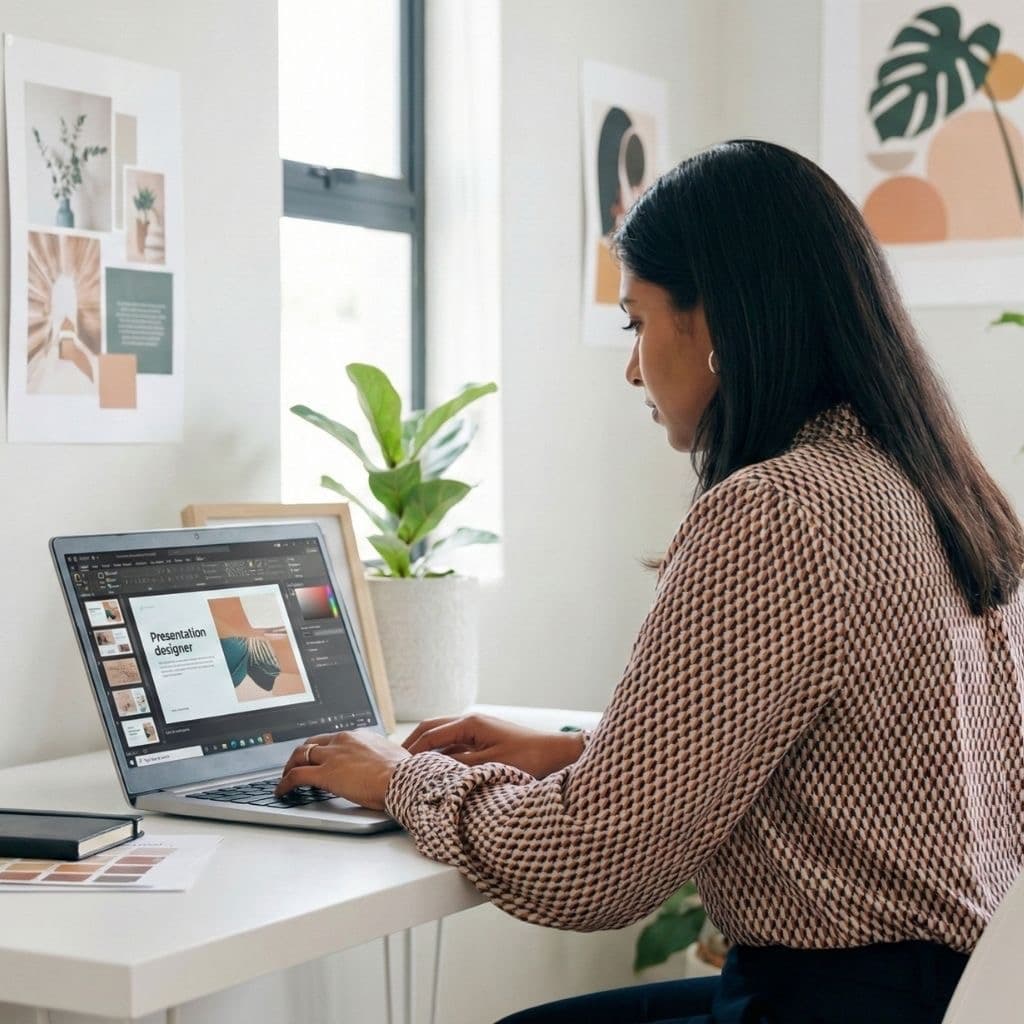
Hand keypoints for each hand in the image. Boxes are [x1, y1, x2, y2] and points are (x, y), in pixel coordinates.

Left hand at [275, 729, 410, 809]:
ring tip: (285, 777)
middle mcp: (343, 740)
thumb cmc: (404, 773)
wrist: (402, 779)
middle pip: (312, 743)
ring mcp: (332, 756)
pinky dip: (285, 783)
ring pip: (300, 755)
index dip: (323, 748)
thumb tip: (386, 767)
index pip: (333, 739)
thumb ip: (382, 759)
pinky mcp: (324, 774)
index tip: (321, 757)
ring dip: (290, 766)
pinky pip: (296, 775)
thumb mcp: (392, 758)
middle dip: (302, 754)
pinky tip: (281, 791)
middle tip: (297, 765)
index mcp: (359, 736)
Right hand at [402, 713, 584, 778]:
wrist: (558, 754)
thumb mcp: (488, 766)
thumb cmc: (529, 759)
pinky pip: (455, 744)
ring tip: (412, 768)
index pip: (429, 735)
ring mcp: (478, 730)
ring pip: (442, 736)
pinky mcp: (486, 740)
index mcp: (469, 723)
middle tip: (397, 763)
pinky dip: (441, 754)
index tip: (397, 768)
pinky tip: (437, 769)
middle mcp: (471, 722)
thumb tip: (429, 769)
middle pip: (431, 729)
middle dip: (412, 745)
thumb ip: (456, 766)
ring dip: (426, 749)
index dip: (411, 751)